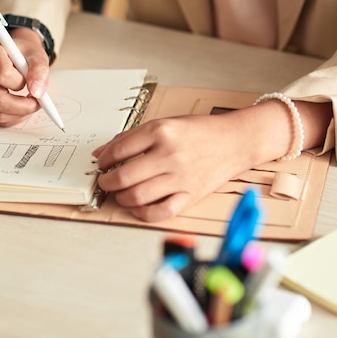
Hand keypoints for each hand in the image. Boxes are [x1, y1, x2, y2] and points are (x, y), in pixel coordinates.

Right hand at [0, 27, 49, 126]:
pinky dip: (13, 118)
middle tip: (37, 102)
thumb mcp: (36, 55)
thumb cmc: (24, 54)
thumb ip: (39, 70)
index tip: (31, 81)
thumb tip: (37, 91)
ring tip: (30, 104)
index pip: (2, 74)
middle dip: (23, 106)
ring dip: (19, 114)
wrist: (15, 56)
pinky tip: (21, 108)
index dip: (21, 83)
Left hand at [92, 112, 257, 221]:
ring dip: (121, 198)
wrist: (234, 141)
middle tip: (105, 181)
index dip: (103, 160)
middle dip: (106, 182)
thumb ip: (132, 137)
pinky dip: (142, 213)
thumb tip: (102, 152)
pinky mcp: (190, 196)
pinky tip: (138, 206)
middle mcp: (170, 155)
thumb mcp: (165, 124)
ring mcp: (180, 178)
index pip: (118, 150)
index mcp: (161, 132)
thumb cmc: (200, 132)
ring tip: (120, 193)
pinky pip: (159, 212)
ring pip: (136, 197)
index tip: (102, 164)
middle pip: (123, 177)